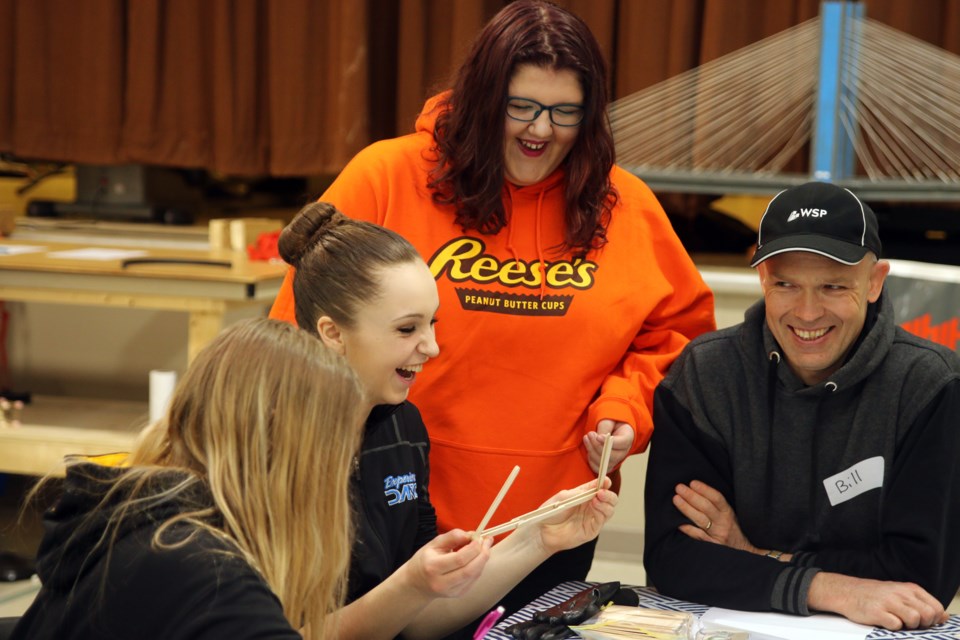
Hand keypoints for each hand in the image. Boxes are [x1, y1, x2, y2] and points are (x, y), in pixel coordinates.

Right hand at [400, 529, 492, 598]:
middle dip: (483, 554)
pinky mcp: (458, 594)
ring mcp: (450, 591)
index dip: (473, 547)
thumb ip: (452, 537)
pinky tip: (477, 558)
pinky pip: (474, 580)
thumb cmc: (425, 560)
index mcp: (433, 567)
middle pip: (470, 570)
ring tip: (484, 547)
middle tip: (487, 541)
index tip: (479, 537)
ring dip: (483, 560)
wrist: (416, 583)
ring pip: (474, 575)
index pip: (459, 559)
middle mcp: (441, 582)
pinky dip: (479, 567)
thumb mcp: (433, 544)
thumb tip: (470, 534)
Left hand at [525, 477, 617, 553]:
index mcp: (584, 496)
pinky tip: (594, 506)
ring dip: (606, 503)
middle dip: (608, 494)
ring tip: (597, 498)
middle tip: (602, 491)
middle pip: (609, 500)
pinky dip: (601, 512)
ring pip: (609, 510)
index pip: (599, 488)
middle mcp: (590, 506)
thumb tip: (595, 485)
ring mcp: (592, 518)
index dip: (604, 483)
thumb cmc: (550, 513)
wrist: (542, 530)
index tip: (605, 480)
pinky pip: (601, 521)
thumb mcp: (563, 497)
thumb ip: (579, 492)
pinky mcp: (591, 530)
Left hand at [583, 420, 633, 472]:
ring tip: (586, 438)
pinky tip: (589, 448)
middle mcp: (623, 452)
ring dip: (591, 451)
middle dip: (597, 446)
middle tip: (590, 434)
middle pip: (612, 456)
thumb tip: (598, 439)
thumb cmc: (610, 424)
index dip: (609, 442)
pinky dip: (590, 459)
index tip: (598, 436)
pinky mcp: (606, 466)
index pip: (622, 443)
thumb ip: (604, 428)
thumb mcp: (609, 421)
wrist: (611, 430)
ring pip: (604, 463)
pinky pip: (597, 468)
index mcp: (627, 438)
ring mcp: (615, 461)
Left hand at [673, 480, 757, 552]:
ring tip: (676, 499)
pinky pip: (698, 535)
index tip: (692, 482)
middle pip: (706, 507)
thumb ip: (716, 505)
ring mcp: (718, 535)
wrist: (743, 552)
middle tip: (679, 488)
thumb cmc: (731, 529)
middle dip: (691, 496)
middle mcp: (723, 523)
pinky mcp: (712, 545)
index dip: (704, 489)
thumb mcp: (729, 515)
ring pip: (700, 520)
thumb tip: (695, 490)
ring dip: (686, 508)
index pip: (717, 498)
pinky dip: (688, 528)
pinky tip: (678, 522)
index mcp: (728, 513)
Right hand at [808, 572, 948, 629]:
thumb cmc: (876, 595)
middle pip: (928, 615)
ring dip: (909, 626)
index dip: (934, 619)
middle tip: (910, 623)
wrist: (847, 592)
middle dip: (923, 624)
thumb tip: (944, 616)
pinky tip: (886, 621)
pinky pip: (896, 625)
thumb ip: (922, 604)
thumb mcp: (901, 594)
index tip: (924, 622)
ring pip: (915, 619)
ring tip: (898, 622)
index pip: (936, 608)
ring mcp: (888, 602)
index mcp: (910, 589)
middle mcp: (901, 593)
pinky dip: (893, 627)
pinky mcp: (877, 612)